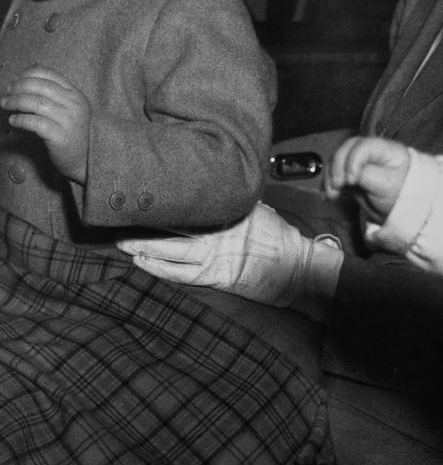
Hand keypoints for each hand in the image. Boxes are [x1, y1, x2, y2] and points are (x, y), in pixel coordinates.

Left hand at [1, 66, 90, 182]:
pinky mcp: (60, 137)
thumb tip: (31, 70)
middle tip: (7, 92)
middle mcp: (74, 105)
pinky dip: (21, 120)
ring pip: (37, 103)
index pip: (51, 75)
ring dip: (16, 101)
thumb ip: (55, 92)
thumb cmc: (72, 132)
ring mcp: (69, 121)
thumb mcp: (69, 108)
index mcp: (76, 95)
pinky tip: (13, 120)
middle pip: (42, 87)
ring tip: (6, 104)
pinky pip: (35, 123)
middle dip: (19, 87)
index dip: (30, 73)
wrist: (85, 159)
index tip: (16, 79)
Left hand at [117, 202, 334, 307]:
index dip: (167, 197)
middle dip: (146, 221)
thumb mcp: (260, 210)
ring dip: (144, 245)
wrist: (298, 267)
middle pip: (174, 224)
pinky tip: (142, 262)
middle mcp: (219, 231)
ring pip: (170, 249)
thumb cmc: (281, 238)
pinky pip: (179, 274)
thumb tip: (219, 186)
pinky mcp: (215, 277)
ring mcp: (215, 255)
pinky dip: (158, 268)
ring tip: (123, 240)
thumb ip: (236, 202)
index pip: (191, 202)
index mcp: (229, 211)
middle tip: (122, 213)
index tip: (146, 189)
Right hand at [324, 135, 410, 221]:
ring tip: (332, 194)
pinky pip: (336, 173)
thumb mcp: (387, 184)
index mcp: (386, 149)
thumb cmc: (402, 194)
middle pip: (347, 149)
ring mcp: (361, 162)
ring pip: (338, 160)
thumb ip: (367, 175)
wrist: (405, 210)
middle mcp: (372, 151)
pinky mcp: (353, 174)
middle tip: (336, 186)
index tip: (351, 180)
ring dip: (330, 176)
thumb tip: (347, 174)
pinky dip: (329, 183)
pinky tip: (330, 195)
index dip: (353, 161)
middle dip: (337, 167)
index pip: (363, 146)